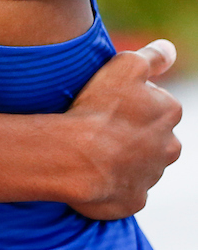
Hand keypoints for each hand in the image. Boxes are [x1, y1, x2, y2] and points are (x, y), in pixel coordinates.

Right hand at [63, 40, 180, 219]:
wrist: (78, 158)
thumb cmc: (100, 108)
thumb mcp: (125, 66)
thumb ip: (152, 56)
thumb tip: (170, 49)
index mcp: (169, 113)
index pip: (157, 102)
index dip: (131, 99)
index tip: (110, 100)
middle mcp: (168, 147)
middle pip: (153, 135)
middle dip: (133, 131)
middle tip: (101, 123)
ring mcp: (151, 176)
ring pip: (140, 164)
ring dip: (122, 157)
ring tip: (91, 148)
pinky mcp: (133, 200)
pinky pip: (125, 190)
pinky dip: (112, 183)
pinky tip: (91, 171)